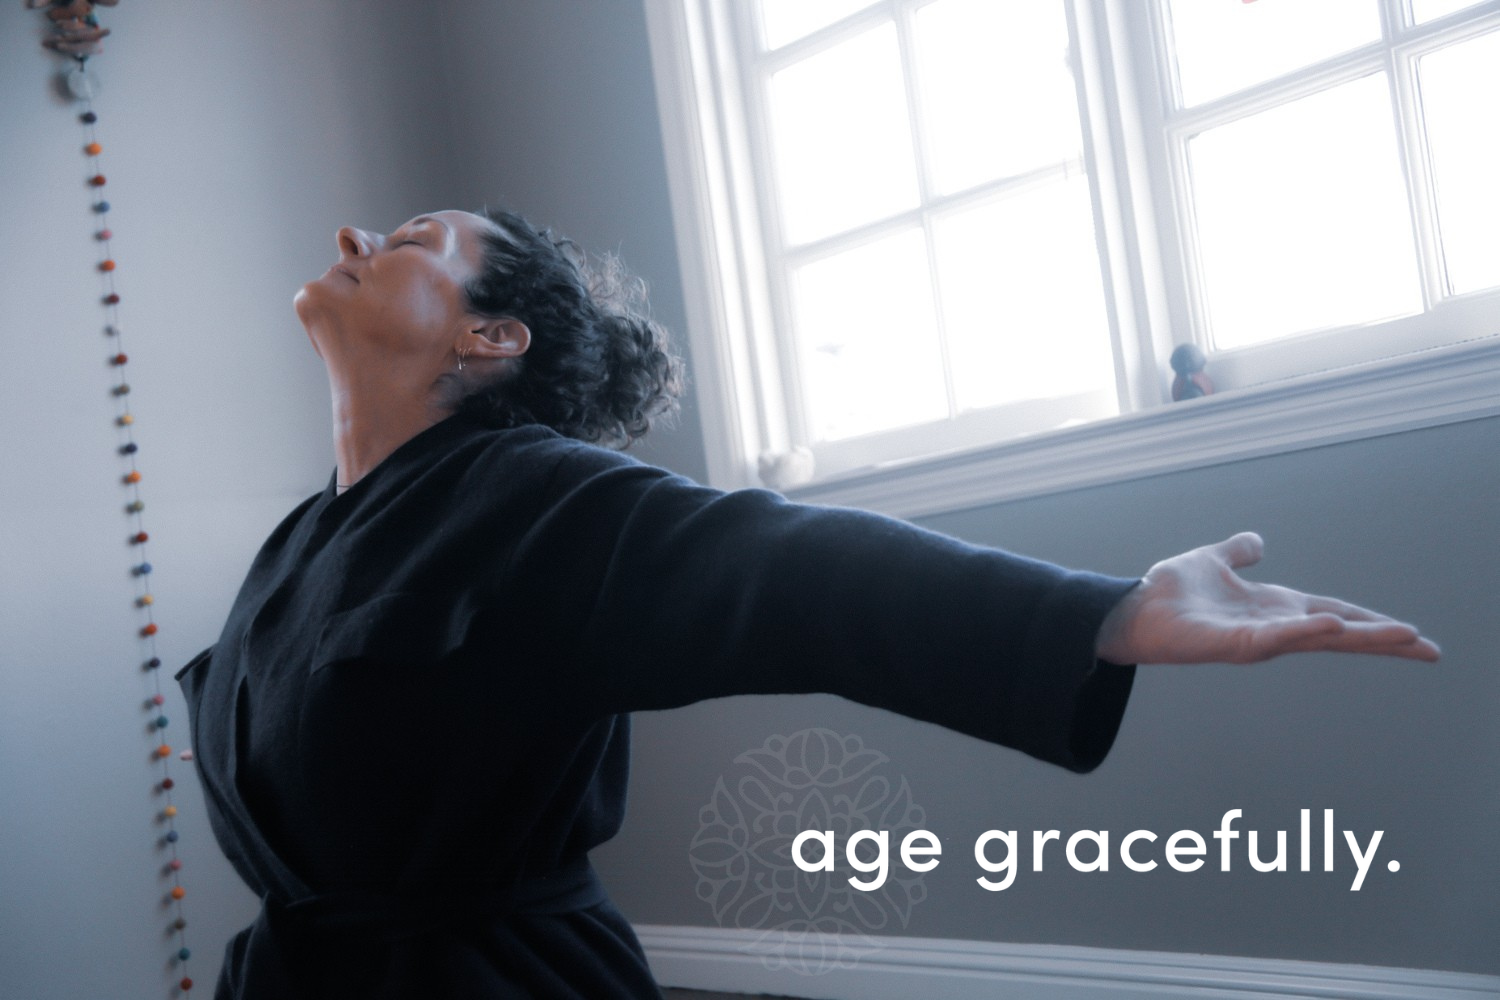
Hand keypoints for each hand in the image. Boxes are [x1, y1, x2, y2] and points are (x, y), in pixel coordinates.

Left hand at [1094, 532, 1439, 665]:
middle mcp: (1274, 627)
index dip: (1372, 623)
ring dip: (1362, 638)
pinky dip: (1306, 633)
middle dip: (1385, 642)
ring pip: (1319, 640)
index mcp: (1275, 608)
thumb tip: (1257, 541)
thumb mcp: (1213, 561)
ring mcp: (1258, 640)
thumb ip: (1237, 552)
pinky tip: (1335, 628)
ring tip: (1404, 637)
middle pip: (1341, 635)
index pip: (1336, 614)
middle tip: (1429, 651)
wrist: (1134, 608)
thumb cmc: (1170, 592)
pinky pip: (1277, 639)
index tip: (1411, 633)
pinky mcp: (1235, 645)